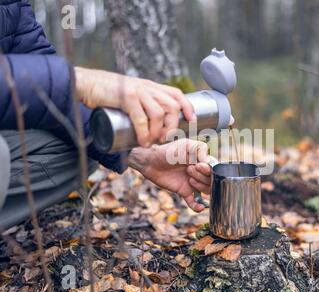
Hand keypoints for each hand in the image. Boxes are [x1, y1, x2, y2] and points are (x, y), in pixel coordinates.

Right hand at [74, 67, 194, 146]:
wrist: (86, 83)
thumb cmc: (108, 94)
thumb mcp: (131, 96)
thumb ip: (141, 106)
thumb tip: (150, 128)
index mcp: (152, 87)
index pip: (177, 94)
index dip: (188, 108)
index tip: (192, 122)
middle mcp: (148, 87)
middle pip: (172, 106)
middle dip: (173, 126)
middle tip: (164, 139)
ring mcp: (138, 91)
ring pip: (159, 113)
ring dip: (158, 132)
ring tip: (151, 143)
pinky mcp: (126, 97)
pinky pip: (141, 118)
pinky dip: (144, 132)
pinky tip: (142, 142)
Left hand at [127, 139, 212, 211]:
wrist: (150, 162)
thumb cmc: (167, 151)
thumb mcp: (184, 145)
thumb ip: (198, 149)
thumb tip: (209, 161)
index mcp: (201, 160)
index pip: (214, 168)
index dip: (208, 169)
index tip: (198, 165)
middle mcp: (199, 172)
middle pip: (211, 180)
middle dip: (201, 176)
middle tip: (188, 169)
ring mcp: (192, 182)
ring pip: (206, 190)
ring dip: (200, 187)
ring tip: (189, 180)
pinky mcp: (184, 191)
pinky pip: (194, 202)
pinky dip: (197, 206)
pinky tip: (199, 208)